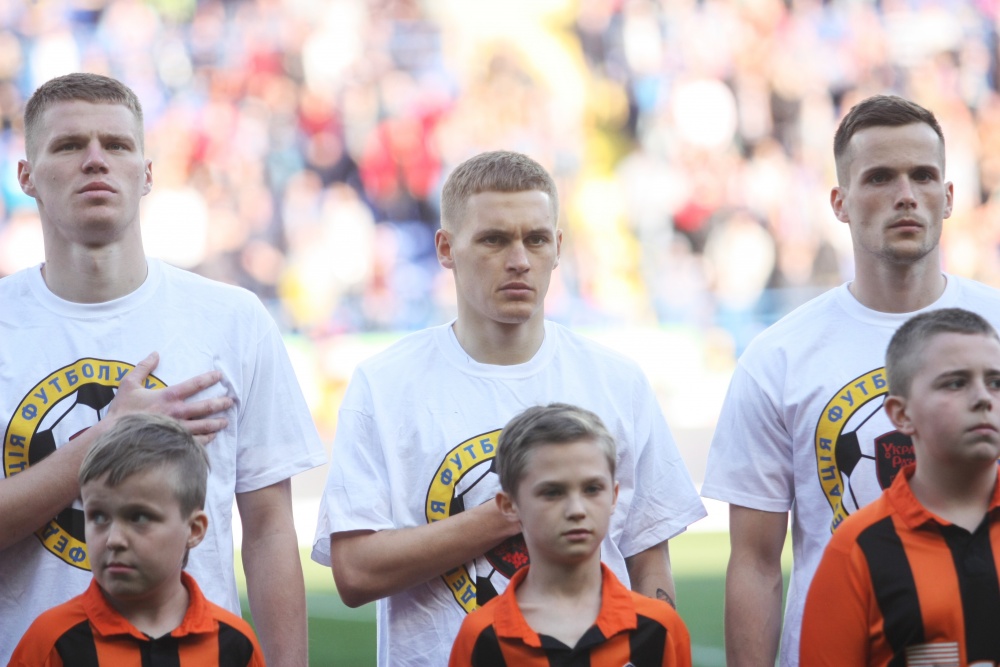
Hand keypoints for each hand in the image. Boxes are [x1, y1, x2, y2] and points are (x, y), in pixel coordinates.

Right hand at [106, 351, 232, 442]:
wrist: (114, 436)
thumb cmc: (121, 411)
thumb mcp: (129, 384)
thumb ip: (143, 367)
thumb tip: (155, 353)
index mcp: (168, 396)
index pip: (195, 384)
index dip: (209, 378)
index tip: (220, 376)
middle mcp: (177, 412)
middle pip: (206, 406)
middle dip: (220, 403)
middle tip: (230, 401)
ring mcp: (178, 429)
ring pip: (204, 426)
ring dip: (217, 423)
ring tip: (225, 422)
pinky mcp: (175, 443)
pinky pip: (196, 442)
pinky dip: (206, 439)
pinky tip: (212, 437)